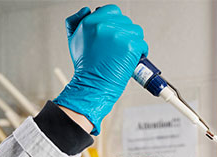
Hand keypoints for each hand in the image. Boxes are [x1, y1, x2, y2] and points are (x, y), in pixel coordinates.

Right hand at [53, 5, 147, 134]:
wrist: (92, 85)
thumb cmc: (85, 66)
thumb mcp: (74, 39)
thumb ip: (77, 21)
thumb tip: (86, 10)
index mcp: (90, 21)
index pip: (112, 10)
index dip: (116, 22)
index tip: (117, 33)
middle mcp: (104, 25)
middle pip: (126, 21)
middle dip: (126, 33)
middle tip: (121, 47)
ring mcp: (118, 35)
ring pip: (136, 31)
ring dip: (135, 41)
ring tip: (127, 53)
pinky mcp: (130, 46)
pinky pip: (142, 44)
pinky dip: (141, 52)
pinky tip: (133, 59)